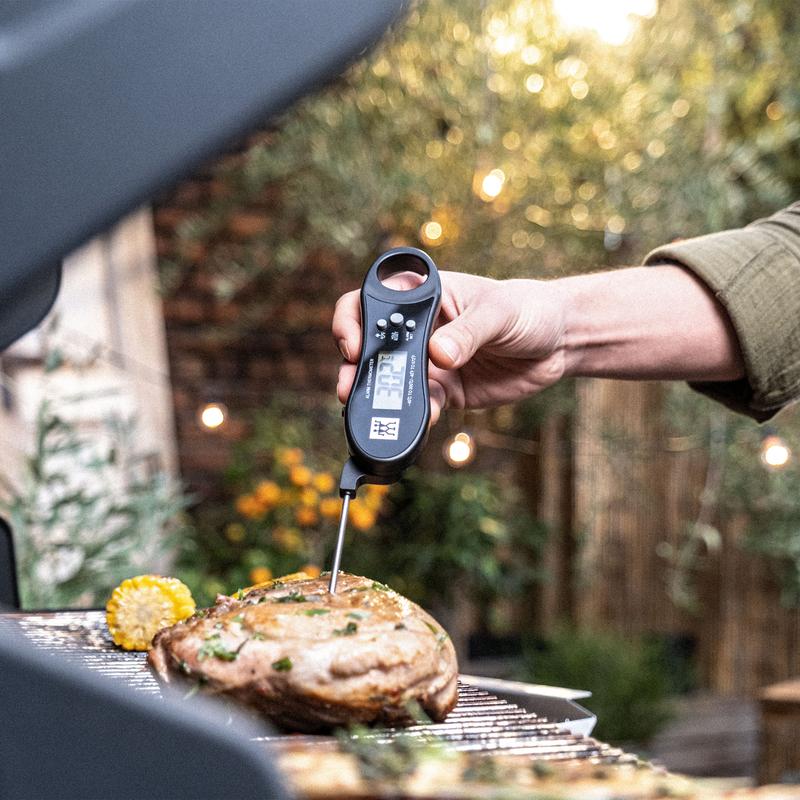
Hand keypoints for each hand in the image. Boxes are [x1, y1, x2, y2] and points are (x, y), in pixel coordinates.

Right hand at [332, 271, 567, 424]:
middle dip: (355, 367)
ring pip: (390, 380)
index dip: (352, 320)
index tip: (354, 343)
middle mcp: (419, 329)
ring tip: (373, 411)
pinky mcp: (445, 389)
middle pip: (372, 346)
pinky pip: (422, 404)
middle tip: (349, 387)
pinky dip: (418, 414)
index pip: (372, 301)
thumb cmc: (528, 309)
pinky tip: (424, 419)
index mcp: (424, 296)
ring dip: (377, 396)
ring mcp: (429, 361)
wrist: (558, 343)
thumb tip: (439, 354)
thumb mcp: (500, 313)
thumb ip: (469, 332)